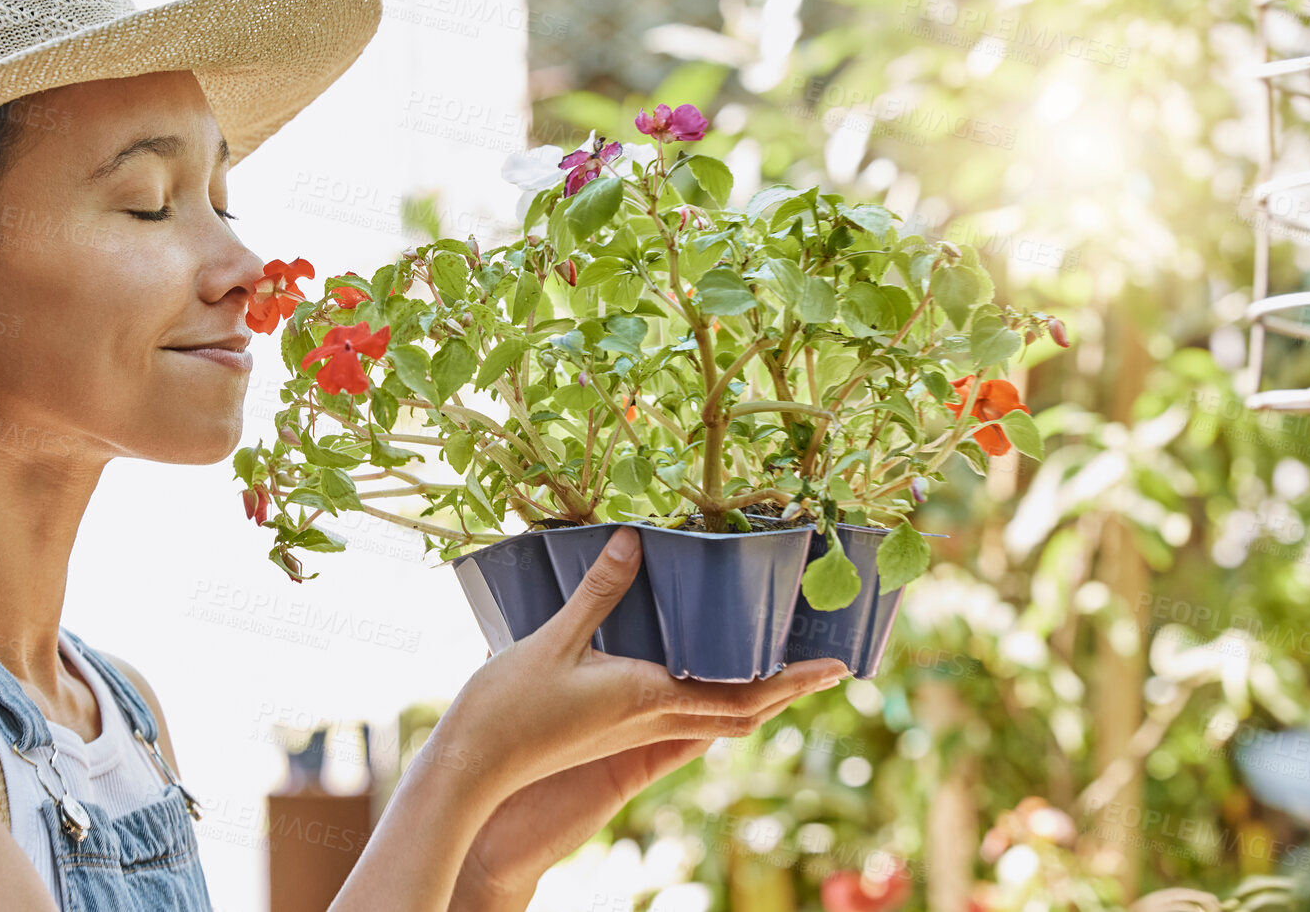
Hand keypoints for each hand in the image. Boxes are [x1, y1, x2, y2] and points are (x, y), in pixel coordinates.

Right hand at [434, 525, 849, 899]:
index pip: (742, 695)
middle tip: (824, 669)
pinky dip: (709, 698)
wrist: (472, 769)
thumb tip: (635, 540)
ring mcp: (631, 731)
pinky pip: (681, 717)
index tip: (836, 667)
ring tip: (777, 670)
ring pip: (713, 721)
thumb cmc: (508, 708)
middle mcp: (650, 718)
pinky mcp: (612, 732)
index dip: (793, 682)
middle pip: (740, 715)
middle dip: (787, 694)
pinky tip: (697, 674)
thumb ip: (599, 591)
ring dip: (753, 699)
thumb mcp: (554, 638)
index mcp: (649, 698)